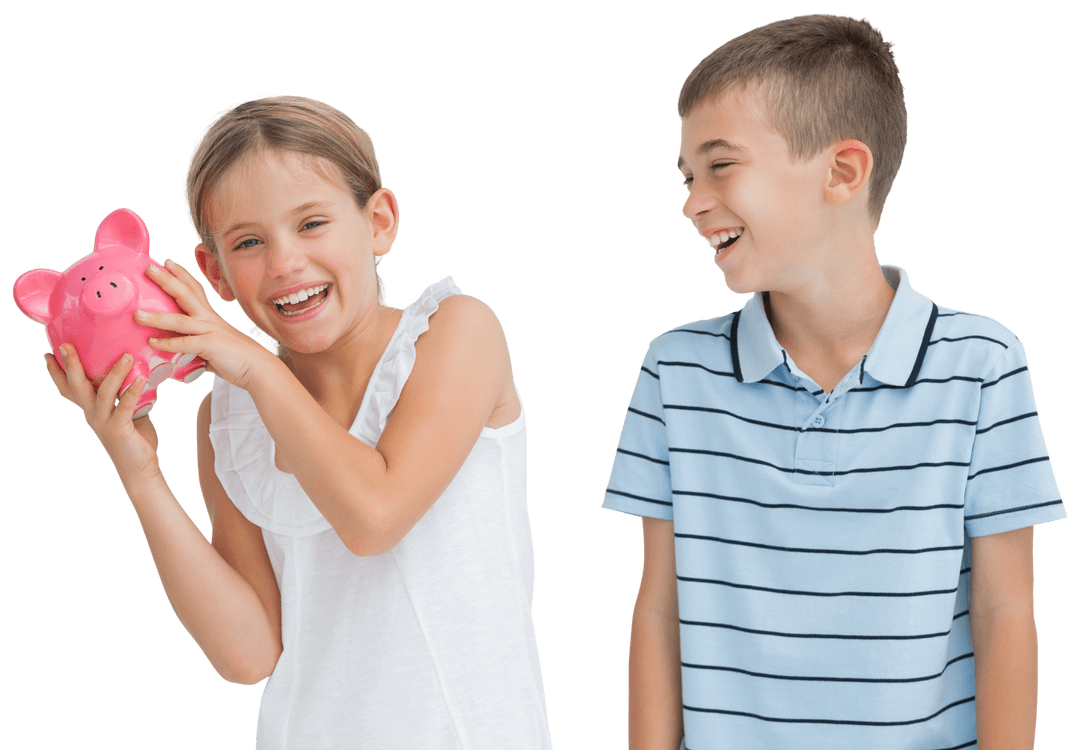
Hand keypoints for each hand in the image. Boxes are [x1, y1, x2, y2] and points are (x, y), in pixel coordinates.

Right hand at [45, 345, 160, 483]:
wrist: (141, 470)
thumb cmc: (136, 441)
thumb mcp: (128, 415)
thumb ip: (127, 398)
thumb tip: (139, 376)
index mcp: (92, 411)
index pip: (69, 390)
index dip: (58, 374)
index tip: (49, 354)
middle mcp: (93, 415)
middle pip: (77, 387)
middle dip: (71, 365)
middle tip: (66, 345)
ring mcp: (103, 423)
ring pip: (103, 393)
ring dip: (114, 372)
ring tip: (126, 355)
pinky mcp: (118, 429)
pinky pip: (124, 406)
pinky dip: (132, 391)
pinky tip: (142, 378)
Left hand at [138, 259, 274, 390]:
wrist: (258, 368)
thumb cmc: (237, 359)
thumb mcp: (213, 347)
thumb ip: (195, 347)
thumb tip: (179, 355)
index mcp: (210, 317)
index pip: (195, 289)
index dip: (181, 274)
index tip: (167, 262)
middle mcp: (209, 319)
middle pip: (186, 294)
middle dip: (167, 280)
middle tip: (149, 268)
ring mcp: (210, 331)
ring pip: (180, 320)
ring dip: (157, 317)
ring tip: (138, 315)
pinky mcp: (210, 346)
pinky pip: (185, 343)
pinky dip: (168, 343)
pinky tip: (153, 342)